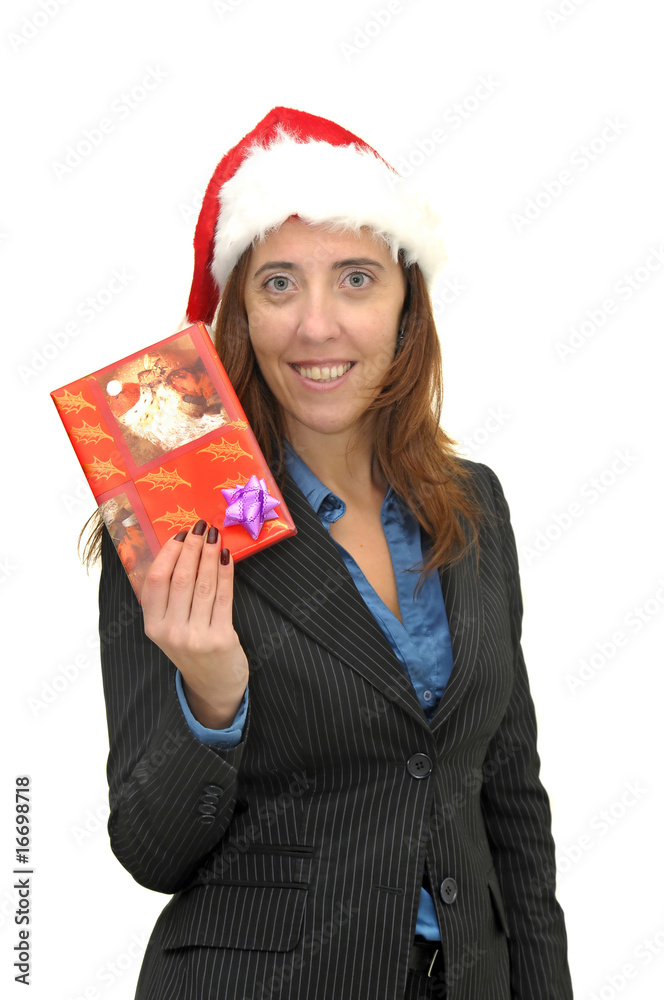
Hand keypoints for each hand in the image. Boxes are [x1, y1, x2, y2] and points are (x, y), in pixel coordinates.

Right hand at [141, 520, 247, 728]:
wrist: (214, 684)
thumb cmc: (192, 646)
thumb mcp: (170, 626)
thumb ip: (169, 597)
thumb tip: (180, 550)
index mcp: (152, 625)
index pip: (155, 581)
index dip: (168, 553)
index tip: (179, 534)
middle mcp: (170, 632)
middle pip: (180, 579)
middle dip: (192, 548)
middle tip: (200, 526)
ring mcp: (195, 637)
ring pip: (203, 585)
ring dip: (210, 555)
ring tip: (215, 535)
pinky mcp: (220, 639)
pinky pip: (224, 598)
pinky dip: (226, 574)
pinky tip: (227, 557)